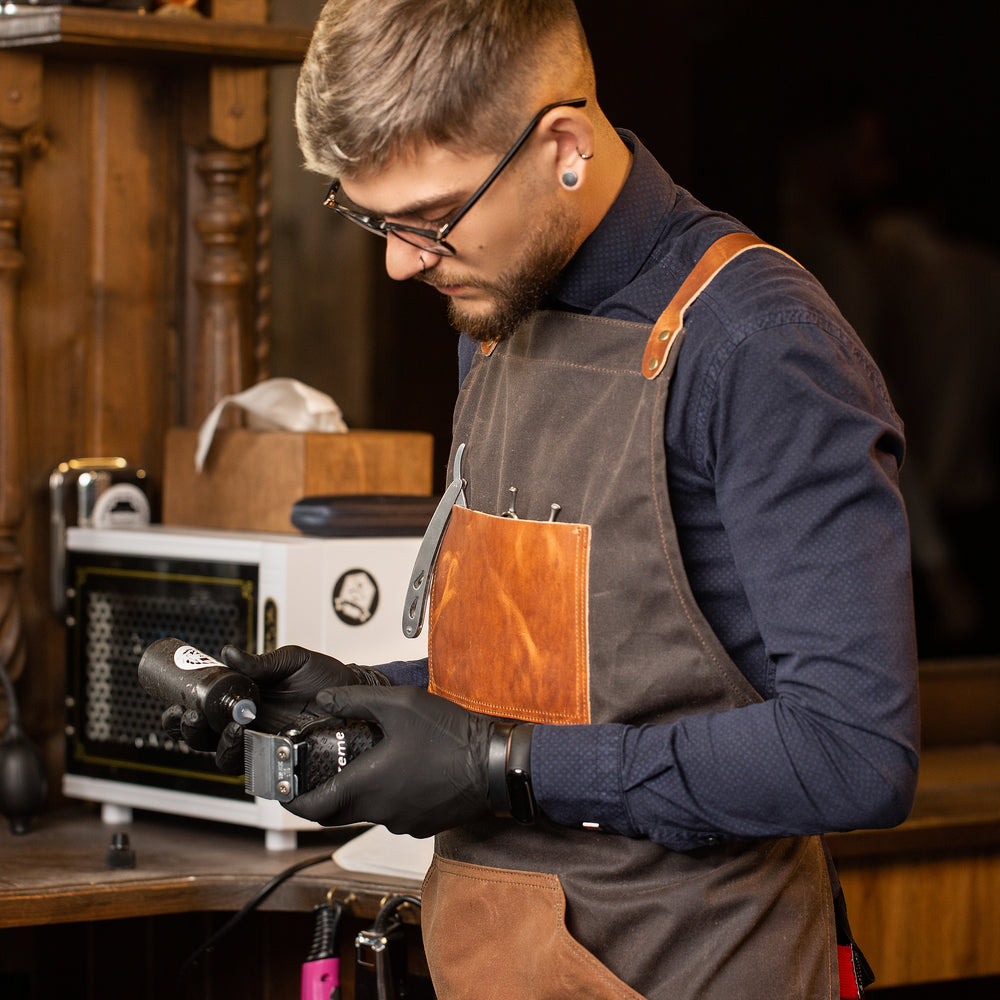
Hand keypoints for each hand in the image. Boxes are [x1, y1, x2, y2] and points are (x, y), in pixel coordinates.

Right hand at [160, 645, 387, 772]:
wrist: (356, 694)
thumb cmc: (324, 677)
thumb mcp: (292, 661)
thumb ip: (262, 662)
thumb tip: (228, 653)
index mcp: (241, 701)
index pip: (201, 712)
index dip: (181, 713)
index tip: (175, 705)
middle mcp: (246, 727)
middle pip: (203, 739)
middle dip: (189, 732)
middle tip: (191, 717)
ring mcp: (262, 745)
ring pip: (223, 757)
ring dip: (216, 745)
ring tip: (229, 728)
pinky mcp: (280, 761)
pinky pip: (255, 769)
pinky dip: (245, 759)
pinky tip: (247, 743)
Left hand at [285, 685, 493, 837]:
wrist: (495, 765)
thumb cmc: (450, 736)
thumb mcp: (398, 704)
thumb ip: (354, 701)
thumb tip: (323, 700)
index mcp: (366, 786)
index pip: (313, 808)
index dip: (292, 801)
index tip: (282, 790)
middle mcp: (380, 812)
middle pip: (336, 813)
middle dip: (322, 795)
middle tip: (315, 774)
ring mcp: (403, 821)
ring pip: (367, 811)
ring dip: (359, 791)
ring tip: (365, 760)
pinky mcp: (423, 823)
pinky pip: (394, 812)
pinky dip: (387, 795)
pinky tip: (401, 769)